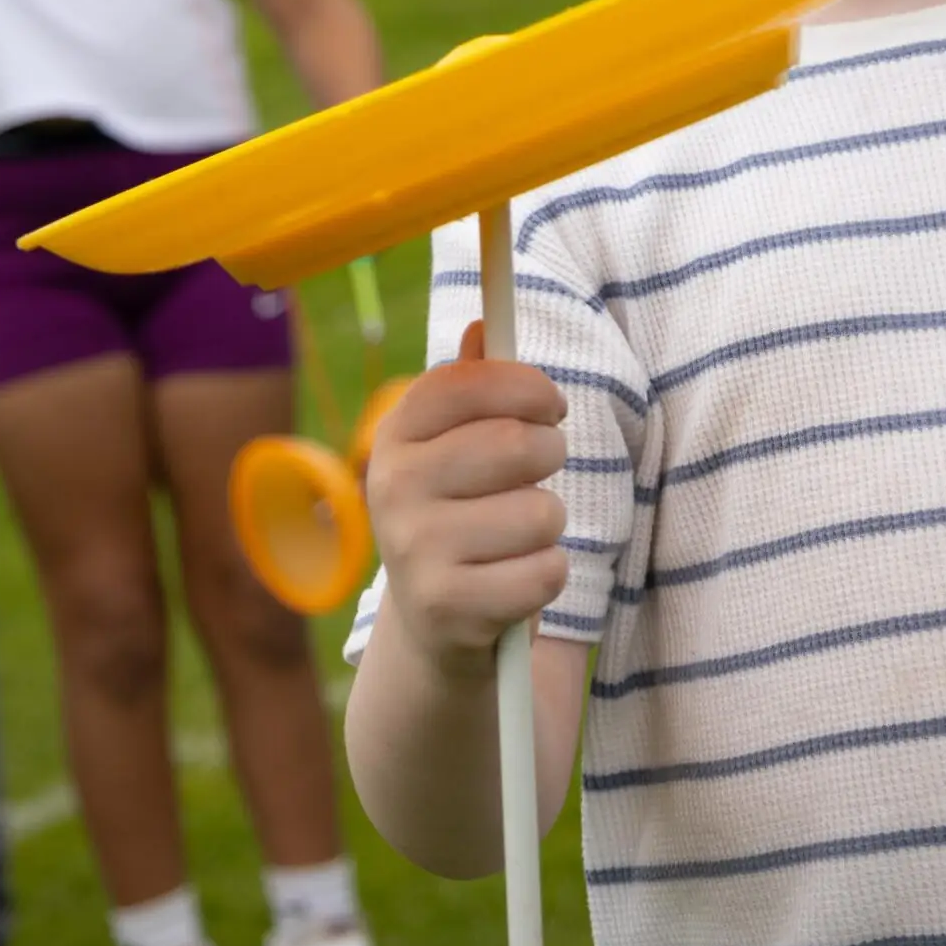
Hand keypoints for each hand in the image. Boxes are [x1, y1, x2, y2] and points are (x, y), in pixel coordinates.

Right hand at [366, 321, 567, 676]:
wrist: (433, 622)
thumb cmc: (463, 513)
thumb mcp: (456, 448)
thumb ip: (474, 387)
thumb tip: (486, 323)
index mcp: (395, 434)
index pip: (467, 381)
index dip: (527, 385)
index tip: (551, 405)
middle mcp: (393, 487)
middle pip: (518, 444)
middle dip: (552, 456)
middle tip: (539, 474)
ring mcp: (414, 549)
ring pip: (541, 513)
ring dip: (549, 525)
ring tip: (517, 537)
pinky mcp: (446, 607)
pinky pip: (545, 572)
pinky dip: (547, 576)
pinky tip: (516, 581)